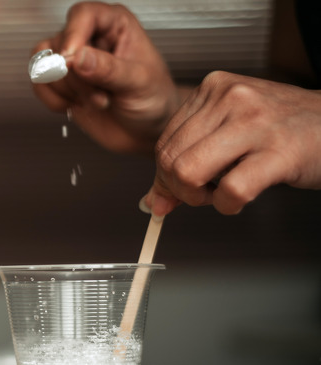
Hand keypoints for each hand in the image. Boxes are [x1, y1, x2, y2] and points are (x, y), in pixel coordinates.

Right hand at [32, 2, 181, 153]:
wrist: (146, 130)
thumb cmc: (153, 99)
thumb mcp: (138, 82)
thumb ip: (108, 69)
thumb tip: (78, 57)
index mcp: (115, 24)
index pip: (82, 15)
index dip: (73, 36)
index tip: (73, 61)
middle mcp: (91, 37)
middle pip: (60, 45)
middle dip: (78, 79)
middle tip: (101, 95)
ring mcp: (73, 60)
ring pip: (45, 64)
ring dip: (67, 91)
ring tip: (95, 101)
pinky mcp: (61, 82)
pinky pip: (39, 84)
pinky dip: (54, 100)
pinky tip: (76, 105)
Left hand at [144, 71, 320, 215]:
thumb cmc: (284, 130)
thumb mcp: (229, 132)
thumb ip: (188, 160)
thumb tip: (153, 202)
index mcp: (214, 88)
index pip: (164, 142)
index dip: (167, 176)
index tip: (182, 189)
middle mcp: (231, 98)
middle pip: (170, 159)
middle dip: (180, 190)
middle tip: (205, 194)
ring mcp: (255, 122)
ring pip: (189, 172)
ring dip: (200, 198)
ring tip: (223, 194)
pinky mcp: (279, 151)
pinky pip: (231, 191)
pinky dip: (228, 205)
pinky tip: (241, 198)